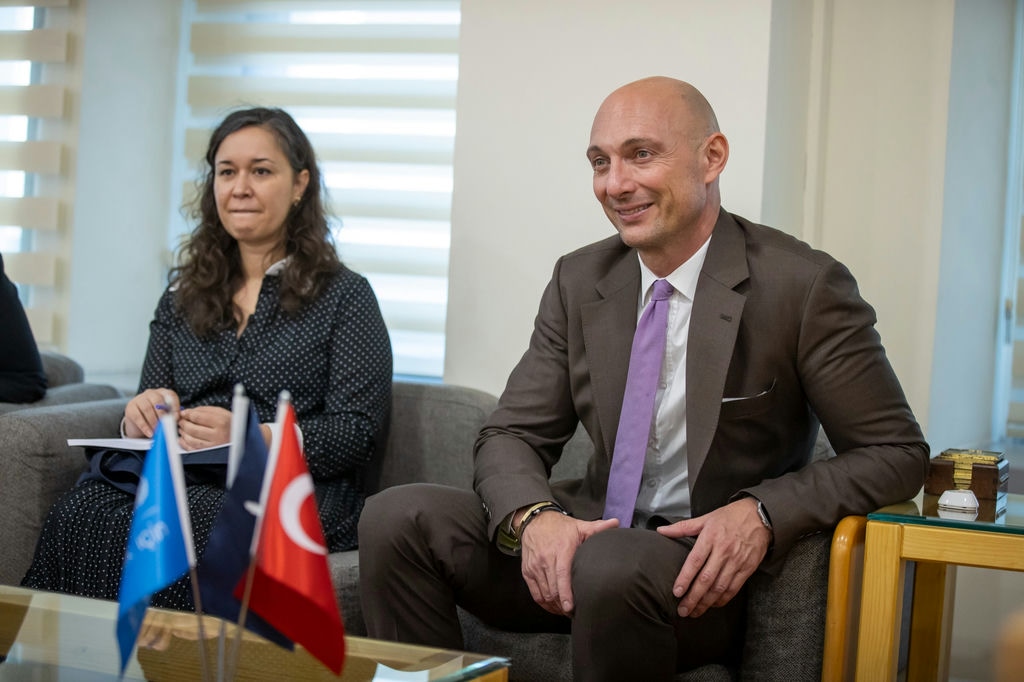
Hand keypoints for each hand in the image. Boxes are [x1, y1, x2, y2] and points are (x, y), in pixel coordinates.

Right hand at [123, 389, 179, 438]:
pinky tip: (149, 433)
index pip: (170, 395)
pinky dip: (144, 426)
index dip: (174, 406)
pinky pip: (137, 417)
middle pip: (157, 400)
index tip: (176, 417)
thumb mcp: (164, 415)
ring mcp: (139, 399)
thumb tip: (176, 419)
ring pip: (147, 408)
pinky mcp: (130, 407)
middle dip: (162, 414)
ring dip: (153, 421)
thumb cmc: (155, 418)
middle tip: (165, 426)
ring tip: (157, 431)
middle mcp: (151, 393)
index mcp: (162, 393)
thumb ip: (171, 415)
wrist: (138, 424)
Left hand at [177, 405, 231, 450]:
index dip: (187, 414)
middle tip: (182, 420)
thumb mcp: (223, 413)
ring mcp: (213, 446)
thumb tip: (188, 411)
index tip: (184, 413)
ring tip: (182, 428)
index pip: (197, 417)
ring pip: (190, 439)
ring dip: (183, 433)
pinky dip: (184, 443)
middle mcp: (218, 435)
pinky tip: (183, 439)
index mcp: (222, 422)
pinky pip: (192, 449)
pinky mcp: (209, 454)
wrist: (242, 440)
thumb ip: (206, 410)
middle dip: (184, 423)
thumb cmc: (232, 426)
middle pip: (192, 428)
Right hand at [520, 512, 618, 615]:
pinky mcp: (527, 572)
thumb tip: (616, 523)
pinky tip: (553, 607)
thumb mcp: (579, 526)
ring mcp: (535, 567)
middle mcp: (546, 559)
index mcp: (561, 550)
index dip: (566, 593)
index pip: (562, 575)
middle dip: (563, 605)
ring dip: (555, 606)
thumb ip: (597, 527)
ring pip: (544, 594)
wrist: (534, 521)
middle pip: (553, 589)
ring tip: (566, 612)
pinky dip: (544, 603)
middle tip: (574, 613)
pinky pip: (535, 593)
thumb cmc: (559, 527)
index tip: (571, 607)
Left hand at [656, 497, 770, 617]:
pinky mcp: (747, 569)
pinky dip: (722, 599)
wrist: (760, 517)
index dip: (685, 578)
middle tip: (683, 610)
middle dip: (693, 598)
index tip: (677, 592)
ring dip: (706, 602)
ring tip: (695, 612)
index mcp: (711, 537)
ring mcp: (736, 561)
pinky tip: (712, 604)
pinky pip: (733, 588)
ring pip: (719, 587)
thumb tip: (661, 531)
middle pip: (706, 579)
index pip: (695, 561)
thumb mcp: (706, 518)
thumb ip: (682, 527)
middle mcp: (723, 551)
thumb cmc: (730, 517)